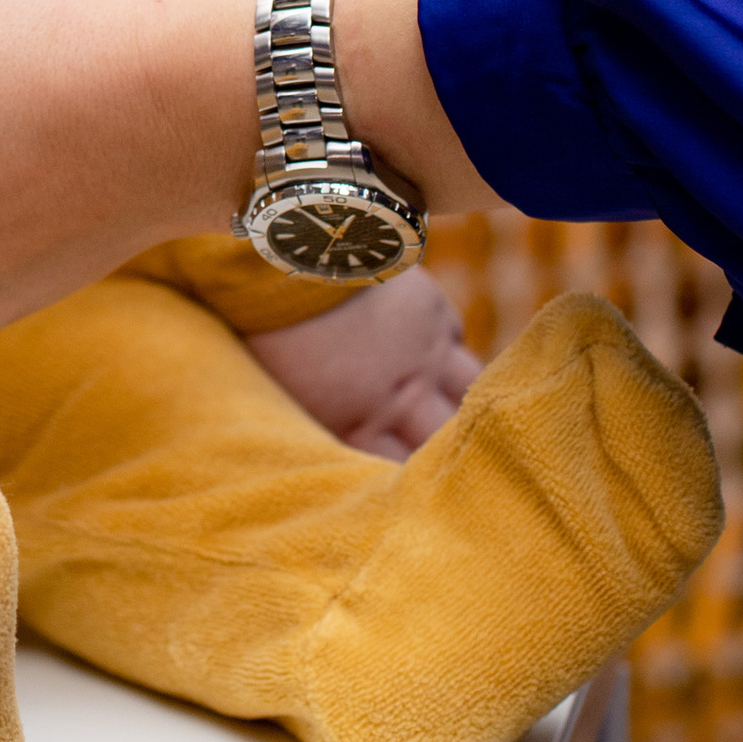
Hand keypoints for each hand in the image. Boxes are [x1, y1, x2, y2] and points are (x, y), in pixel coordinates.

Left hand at [250, 265, 478, 457]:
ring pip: (469, 391)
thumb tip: (354, 448)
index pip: (401, 474)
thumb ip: (332, 424)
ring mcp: (424, 354)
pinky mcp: (433, 312)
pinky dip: (451, 347)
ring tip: (464, 404)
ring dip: (467, 399)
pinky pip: (459, 338)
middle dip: (451, 448)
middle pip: (444, 439)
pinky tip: (440, 349)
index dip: (413, 479)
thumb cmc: (274, 329)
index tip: (420, 484)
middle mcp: (402, 397)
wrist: (290, 258)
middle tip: (455, 451)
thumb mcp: (292, 394)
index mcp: (358, 426)